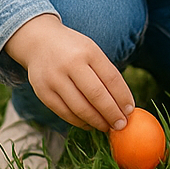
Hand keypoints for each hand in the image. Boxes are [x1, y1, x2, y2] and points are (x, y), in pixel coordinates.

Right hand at [3, 15, 134, 132]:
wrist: (39, 41)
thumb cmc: (73, 49)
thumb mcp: (91, 51)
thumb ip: (106, 73)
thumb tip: (124, 104)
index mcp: (88, 51)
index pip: (111, 78)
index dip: (123, 98)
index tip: (130, 111)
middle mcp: (71, 64)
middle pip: (97, 95)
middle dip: (112, 114)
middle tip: (121, 125)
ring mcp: (55, 78)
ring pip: (80, 108)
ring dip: (97, 121)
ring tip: (106, 127)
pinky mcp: (43, 92)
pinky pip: (65, 113)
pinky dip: (80, 122)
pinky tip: (89, 124)